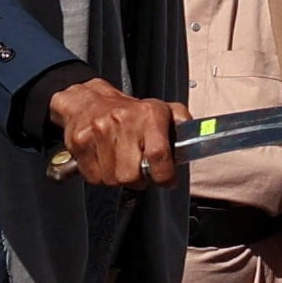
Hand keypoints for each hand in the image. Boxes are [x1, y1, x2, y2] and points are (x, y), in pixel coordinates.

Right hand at [52, 79, 186, 188]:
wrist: (88, 101)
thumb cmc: (130, 112)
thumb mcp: (162, 111)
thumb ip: (183, 124)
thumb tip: (202, 136)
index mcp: (149, 115)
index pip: (158, 155)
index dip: (164, 176)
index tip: (167, 181)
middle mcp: (123, 121)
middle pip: (132, 175)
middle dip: (139, 181)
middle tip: (140, 172)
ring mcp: (99, 131)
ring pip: (112, 179)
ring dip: (119, 179)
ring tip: (122, 164)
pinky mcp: (80, 142)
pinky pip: (94, 177)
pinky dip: (100, 176)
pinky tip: (105, 162)